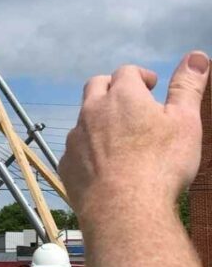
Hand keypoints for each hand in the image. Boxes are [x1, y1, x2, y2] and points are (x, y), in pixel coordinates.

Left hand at [60, 52, 209, 217]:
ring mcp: (76, 138)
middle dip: (112, 87)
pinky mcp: (67, 164)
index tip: (151, 85)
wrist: (124, 210)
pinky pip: (75, 149)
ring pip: (83, 118)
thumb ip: (187, 87)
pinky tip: (103, 165)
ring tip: (118, 136)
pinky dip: (88, 149)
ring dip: (98, 120)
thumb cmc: (160, 165)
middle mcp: (92, 111)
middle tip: (130, 100)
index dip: (140, 76)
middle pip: (96, 86)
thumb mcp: (185, 122)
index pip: (127, 72)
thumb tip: (197, 56)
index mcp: (123, 96)